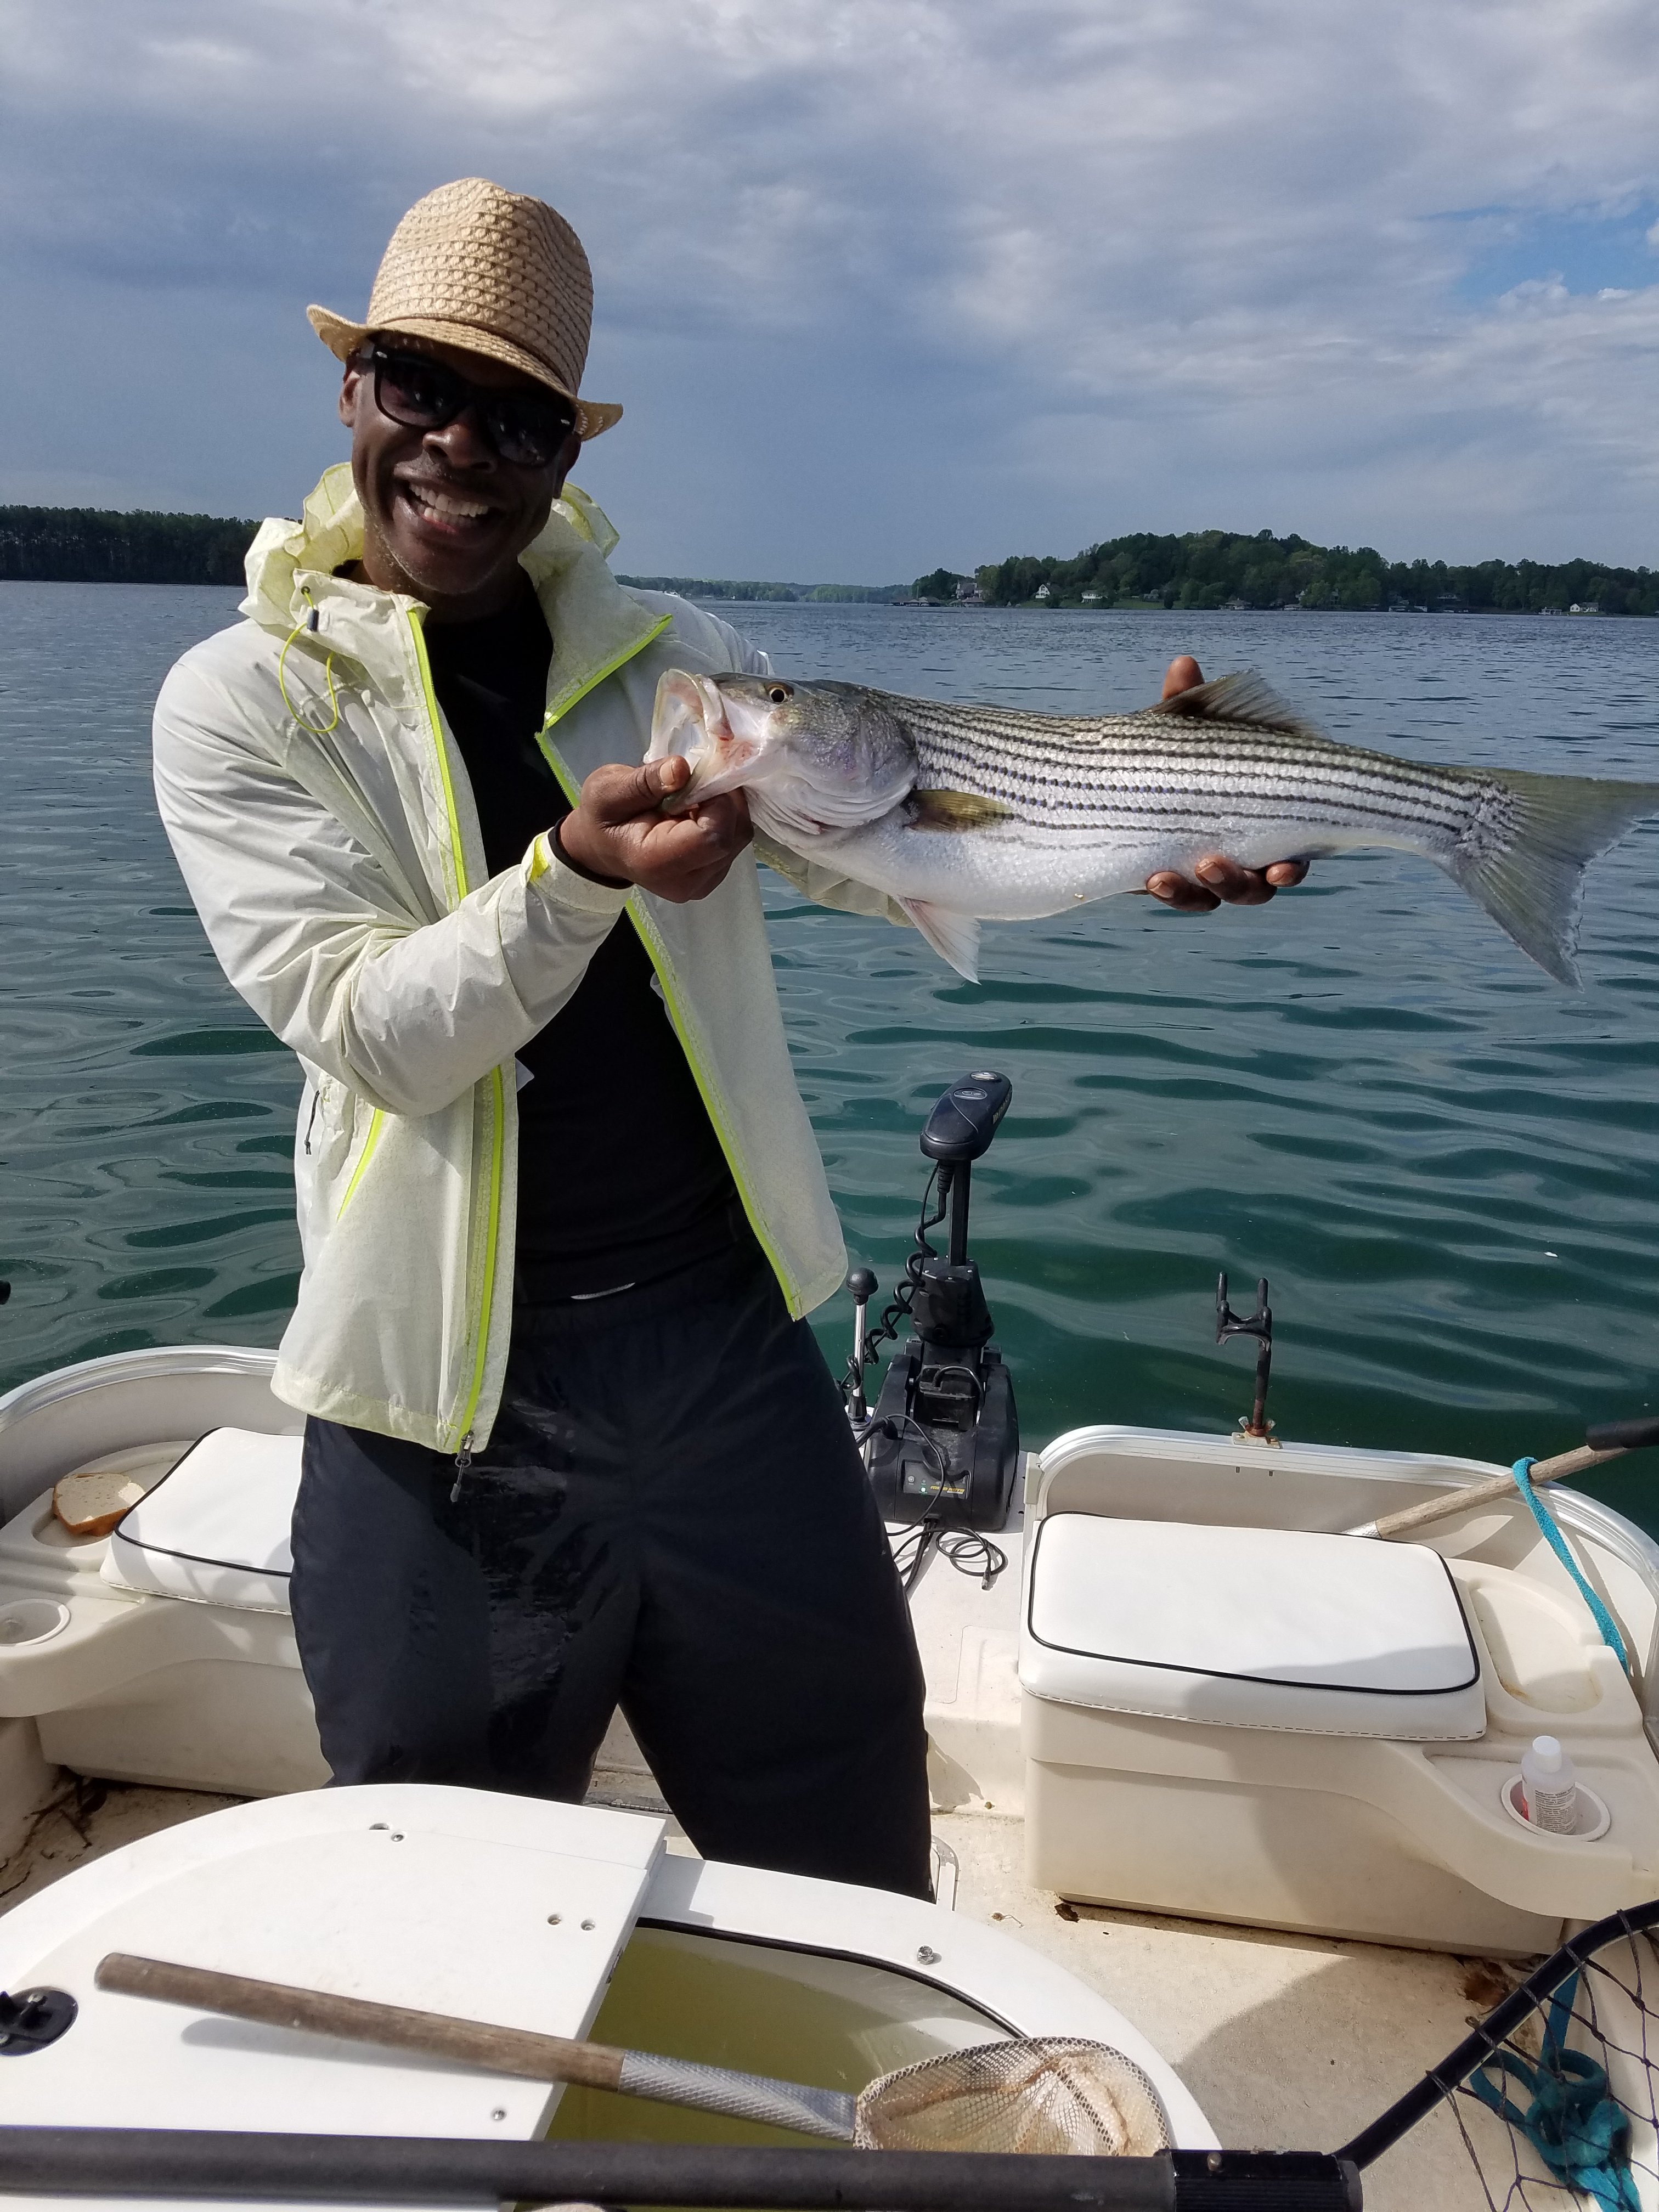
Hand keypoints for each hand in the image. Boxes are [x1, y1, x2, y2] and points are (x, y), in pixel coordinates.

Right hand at [557, 755, 752, 903]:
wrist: (603, 848)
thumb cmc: (604, 818)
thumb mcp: (608, 790)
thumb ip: (644, 781)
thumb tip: (681, 768)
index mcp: (657, 863)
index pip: (712, 836)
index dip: (717, 800)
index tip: (698, 775)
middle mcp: (687, 882)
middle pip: (732, 836)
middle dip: (724, 799)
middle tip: (699, 778)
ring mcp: (705, 882)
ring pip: (739, 836)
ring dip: (726, 806)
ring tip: (696, 793)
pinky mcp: (715, 874)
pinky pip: (736, 839)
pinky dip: (725, 816)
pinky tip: (700, 808)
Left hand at [1142, 655, 1310, 910]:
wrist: (1136, 775)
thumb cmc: (1178, 751)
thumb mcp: (1182, 729)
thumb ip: (1186, 706)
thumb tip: (1183, 662)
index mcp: (1263, 822)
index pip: (1289, 854)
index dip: (1290, 867)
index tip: (1283, 865)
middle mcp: (1244, 855)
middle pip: (1254, 888)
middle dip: (1236, 883)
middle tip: (1210, 864)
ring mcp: (1208, 872)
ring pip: (1217, 897)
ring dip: (1197, 891)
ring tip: (1167, 878)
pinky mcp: (1175, 880)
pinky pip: (1180, 896)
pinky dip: (1173, 892)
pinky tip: (1155, 881)